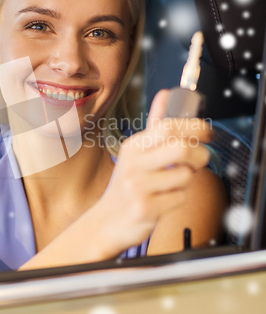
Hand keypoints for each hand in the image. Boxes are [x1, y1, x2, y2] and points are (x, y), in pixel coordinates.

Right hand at [94, 89, 212, 256]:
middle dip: (200, 153)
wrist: (106, 221)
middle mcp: (133, 164)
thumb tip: (165, 93)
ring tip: (175, 182)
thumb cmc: (127, 184)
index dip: (194, 126)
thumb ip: (154, 124)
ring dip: (188, 180)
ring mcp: (138, 187)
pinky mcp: (145, 208)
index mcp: (133, 146)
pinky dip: (180, 198)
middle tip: (201, 158)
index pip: (168, 126)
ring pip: (185, 176)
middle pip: (181, 148)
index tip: (208, 131)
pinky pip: (180, 198)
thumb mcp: (135, 152)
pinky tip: (166, 198)